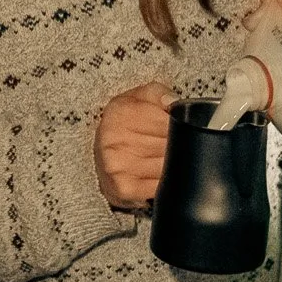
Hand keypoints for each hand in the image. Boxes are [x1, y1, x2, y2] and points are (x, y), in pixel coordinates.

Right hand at [96, 82, 174, 209]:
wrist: (100, 158)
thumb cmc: (124, 125)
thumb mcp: (137, 99)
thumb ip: (158, 93)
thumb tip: (174, 102)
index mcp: (119, 112)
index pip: (167, 122)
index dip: (181, 126)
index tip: (179, 128)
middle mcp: (115, 139)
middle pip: (169, 145)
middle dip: (179, 145)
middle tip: (173, 143)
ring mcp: (118, 165)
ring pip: (167, 166)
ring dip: (175, 164)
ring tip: (164, 157)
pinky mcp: (123, 188)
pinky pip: (160, 185)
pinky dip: (167, 181)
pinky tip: (159, 173)